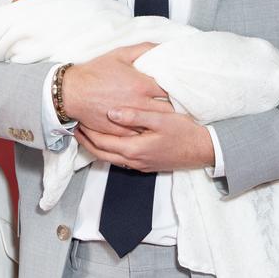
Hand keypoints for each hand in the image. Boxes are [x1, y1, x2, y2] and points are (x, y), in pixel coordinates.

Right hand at [62, 43, 170, 134]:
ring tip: (169, 118)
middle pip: (168, 110)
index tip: (183, 89)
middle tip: (180, 105)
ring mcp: (131, 120)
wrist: (72, 92)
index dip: (179, 89)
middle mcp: (139, 104)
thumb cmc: (96, 72)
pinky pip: (141, 135)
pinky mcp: (121, 132)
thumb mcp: (120, 54)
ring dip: (164, 121)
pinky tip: (152, 128)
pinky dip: (148, 131)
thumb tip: (162, 47)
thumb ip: (144, 49)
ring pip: (156, 125)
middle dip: (176, 107)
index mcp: (142, 85)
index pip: (172, 90)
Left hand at [75, 107, 214, 171]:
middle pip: (101, 153)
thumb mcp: (160, 119)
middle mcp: (134, 160)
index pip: (101, 142)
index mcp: (134, 149)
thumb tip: (111, 113)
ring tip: (87, 132)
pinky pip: (120, 159)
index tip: (78, 119)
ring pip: (109, 158)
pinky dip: (109, 150)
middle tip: (75, 126)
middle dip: (86, 141)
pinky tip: (109, 138)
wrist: (203, 150)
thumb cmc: (184, 132)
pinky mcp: (145, 164)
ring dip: (96, 146)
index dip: (87, 131)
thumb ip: (135, 115)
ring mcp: (139, 165)